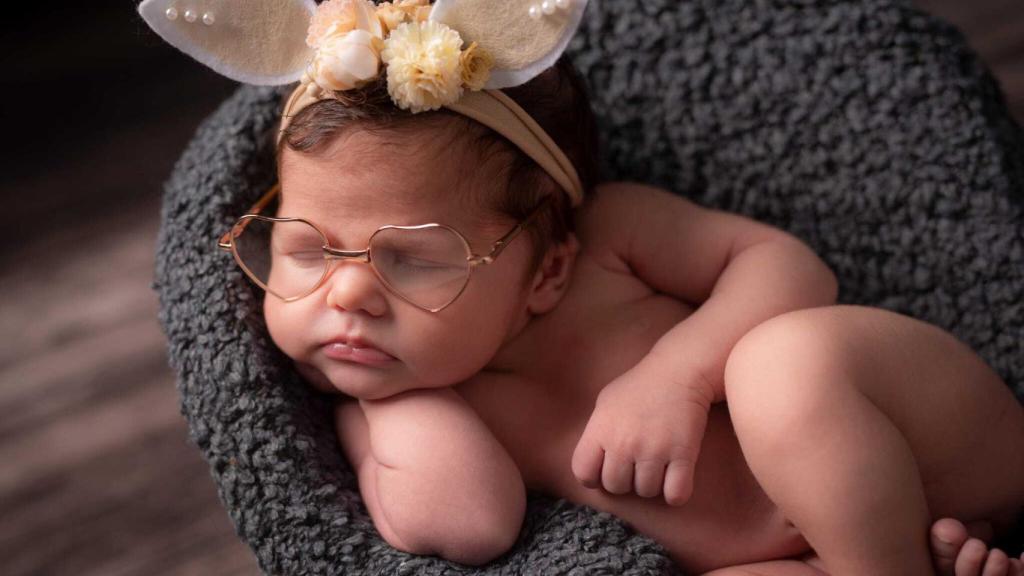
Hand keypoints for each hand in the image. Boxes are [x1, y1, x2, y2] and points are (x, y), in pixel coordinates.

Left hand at [570, 356, 714, 505]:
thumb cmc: (639, 386)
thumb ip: (596, 433)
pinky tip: (675, 478)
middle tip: (636, 464)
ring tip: (656, 465)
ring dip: (651, 483)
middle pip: (616, 487)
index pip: (584, 473)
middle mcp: (624, 443)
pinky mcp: (683, 455)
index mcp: (601, 429)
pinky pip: (676, 495)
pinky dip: (676, 493)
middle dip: (625, 480)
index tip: (606, 469)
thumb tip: (593, 463)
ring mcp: (654, 450)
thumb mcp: (605, 402)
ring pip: (646, 492)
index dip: (594, 476)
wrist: (678, 371)